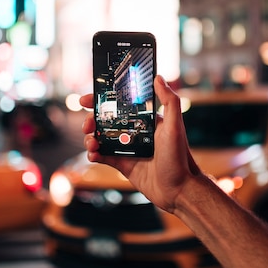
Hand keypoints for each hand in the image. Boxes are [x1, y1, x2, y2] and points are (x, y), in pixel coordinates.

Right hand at [80, 75, 199, 212]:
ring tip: (91, 142)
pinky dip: (93, 154)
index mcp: (144, 119)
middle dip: (91, 120)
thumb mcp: (175, 126)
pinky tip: (93, 155)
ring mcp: (127, 148)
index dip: (101, 100)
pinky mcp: (122, 164)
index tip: (87, 100)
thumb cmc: (179, 157)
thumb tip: (159, 77)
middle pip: (105, 120)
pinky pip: (102, 156)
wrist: (178, 190)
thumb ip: (169, 101)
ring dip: (90, 137)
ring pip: (100, 138)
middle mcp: (134, 131)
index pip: (119, 104)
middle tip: (87, 125)